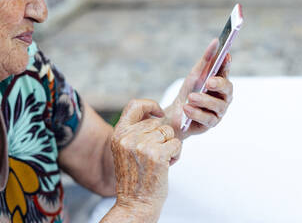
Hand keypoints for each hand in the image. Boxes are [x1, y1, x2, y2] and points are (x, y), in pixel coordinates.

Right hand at [108, 99, 181, 220]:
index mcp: (118, 134)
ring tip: (159, 162)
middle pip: (158, 123)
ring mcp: (142, 145)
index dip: (150, 104)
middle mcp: (128, 137)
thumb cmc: (135, 178)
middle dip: (162, 136)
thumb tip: (155, 114)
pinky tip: (166, 167)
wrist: (135, 204)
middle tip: (154, 155)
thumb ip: (135, 132)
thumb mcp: (126, 150)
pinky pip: (176, 144)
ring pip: (168, 133)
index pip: (134, 105)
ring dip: (169, 146)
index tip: (159, 113)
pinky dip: (176, 155)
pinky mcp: (157, 155)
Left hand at [165, 39, 232, 140]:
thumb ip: (205, 60)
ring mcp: (219, 111)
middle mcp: (223, 96)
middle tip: (208, 81)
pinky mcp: (212, 123)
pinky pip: (207, 118)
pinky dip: (196, 113)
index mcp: (220, 82)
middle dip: (219, 84)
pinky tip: (187, 109)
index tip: (225, 56)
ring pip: (217, 105)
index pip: (226, 71)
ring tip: (191, 97)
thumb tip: (216, 42)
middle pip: (228, 89)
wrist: (175, 115)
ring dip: (204, 100)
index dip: (227, 64)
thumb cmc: (188, 93)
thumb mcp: (194, 75)